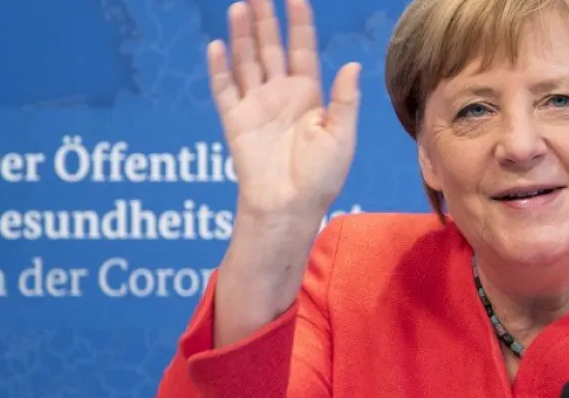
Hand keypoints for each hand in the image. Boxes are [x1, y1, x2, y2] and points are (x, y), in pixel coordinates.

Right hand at [208, 0, 361, 219]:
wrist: (290, 207)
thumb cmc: (321, 178)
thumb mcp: (341, 137)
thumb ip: (344, 100)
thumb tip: (352, 64)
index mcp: (308, 95)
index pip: (302, 49)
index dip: (299, 23)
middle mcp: (280, 95)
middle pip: (270, 48)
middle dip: (265, 20)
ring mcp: (256, 106)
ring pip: (246, 61)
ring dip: (241, 35)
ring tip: (238, 7)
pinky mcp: (235, 121)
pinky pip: (225, 90)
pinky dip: (219, 69)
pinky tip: (217, 46)